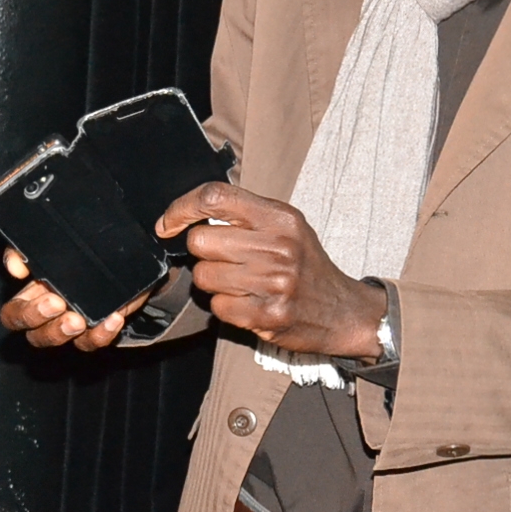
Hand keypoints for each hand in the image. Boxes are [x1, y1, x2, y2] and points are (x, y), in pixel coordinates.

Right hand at [0, 249, 150, 350]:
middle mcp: (51, 314)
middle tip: (59, 304)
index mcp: (32, 294)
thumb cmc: (78, 248)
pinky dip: (102, 333)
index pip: (13, 315)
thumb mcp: (48, 243)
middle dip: (46, 324)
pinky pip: (94, 341)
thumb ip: (23, 251)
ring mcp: (74, 325)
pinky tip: (113, 318)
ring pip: (63, 341)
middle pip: (35, 336)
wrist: (119, 254)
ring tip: (80, 320)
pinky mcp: (97, 329)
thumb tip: (15, 268)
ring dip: (67, 333)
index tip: (44, 295)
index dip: (21, 314)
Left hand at [155, 182, 383, 355]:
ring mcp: (273, 282)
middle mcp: (277, 246)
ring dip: (213, 283)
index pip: (215, 197)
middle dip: (202, 254)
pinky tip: (248, 303)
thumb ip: (246, 215)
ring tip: (241, 283)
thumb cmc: (305, 265)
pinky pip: (217, 307)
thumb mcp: (287, 227)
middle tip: (224, 261)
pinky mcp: (268, 315)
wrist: (343, 310)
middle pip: (200, 242)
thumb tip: (191, 212)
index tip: (167, 223)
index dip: (181, 208)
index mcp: (279, 218)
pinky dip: (226, 307)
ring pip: (203, 277)